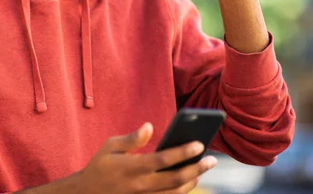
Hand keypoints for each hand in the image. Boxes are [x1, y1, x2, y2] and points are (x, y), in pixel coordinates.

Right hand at [75, 123, 216, 192]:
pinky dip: (182, 191)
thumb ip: (131, 139)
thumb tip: (149, 126)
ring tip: (203, 168)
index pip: (163, 160)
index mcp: (131, 167)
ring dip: (193, 181)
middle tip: (212, 159)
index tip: (199, 144)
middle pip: (175, 179)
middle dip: (197, 169)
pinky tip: (190, 180)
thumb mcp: (110, 146)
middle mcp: (140, 185)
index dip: (183, 152)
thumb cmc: (100, 165)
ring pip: (175, 193)